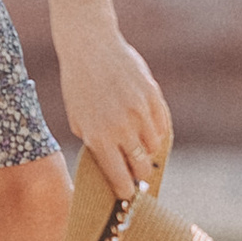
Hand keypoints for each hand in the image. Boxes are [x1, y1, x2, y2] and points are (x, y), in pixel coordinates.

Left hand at [59, 32, 171, 201]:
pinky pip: (163, 126)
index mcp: (99, 138)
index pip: (120, 179)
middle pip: (143, 168)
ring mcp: (141, 111)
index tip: (126, 194)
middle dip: (139, 175)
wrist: (89, 46)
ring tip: (137, 143)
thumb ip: (95, 145)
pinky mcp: (153, 96)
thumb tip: (114, 168)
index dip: (125, 192)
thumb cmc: (78, 85)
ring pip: (155, 148)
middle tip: (135, 172)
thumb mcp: (78, 120)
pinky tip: (146, 127)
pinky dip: (157, 131)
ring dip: (147, 150)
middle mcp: (122, 128)